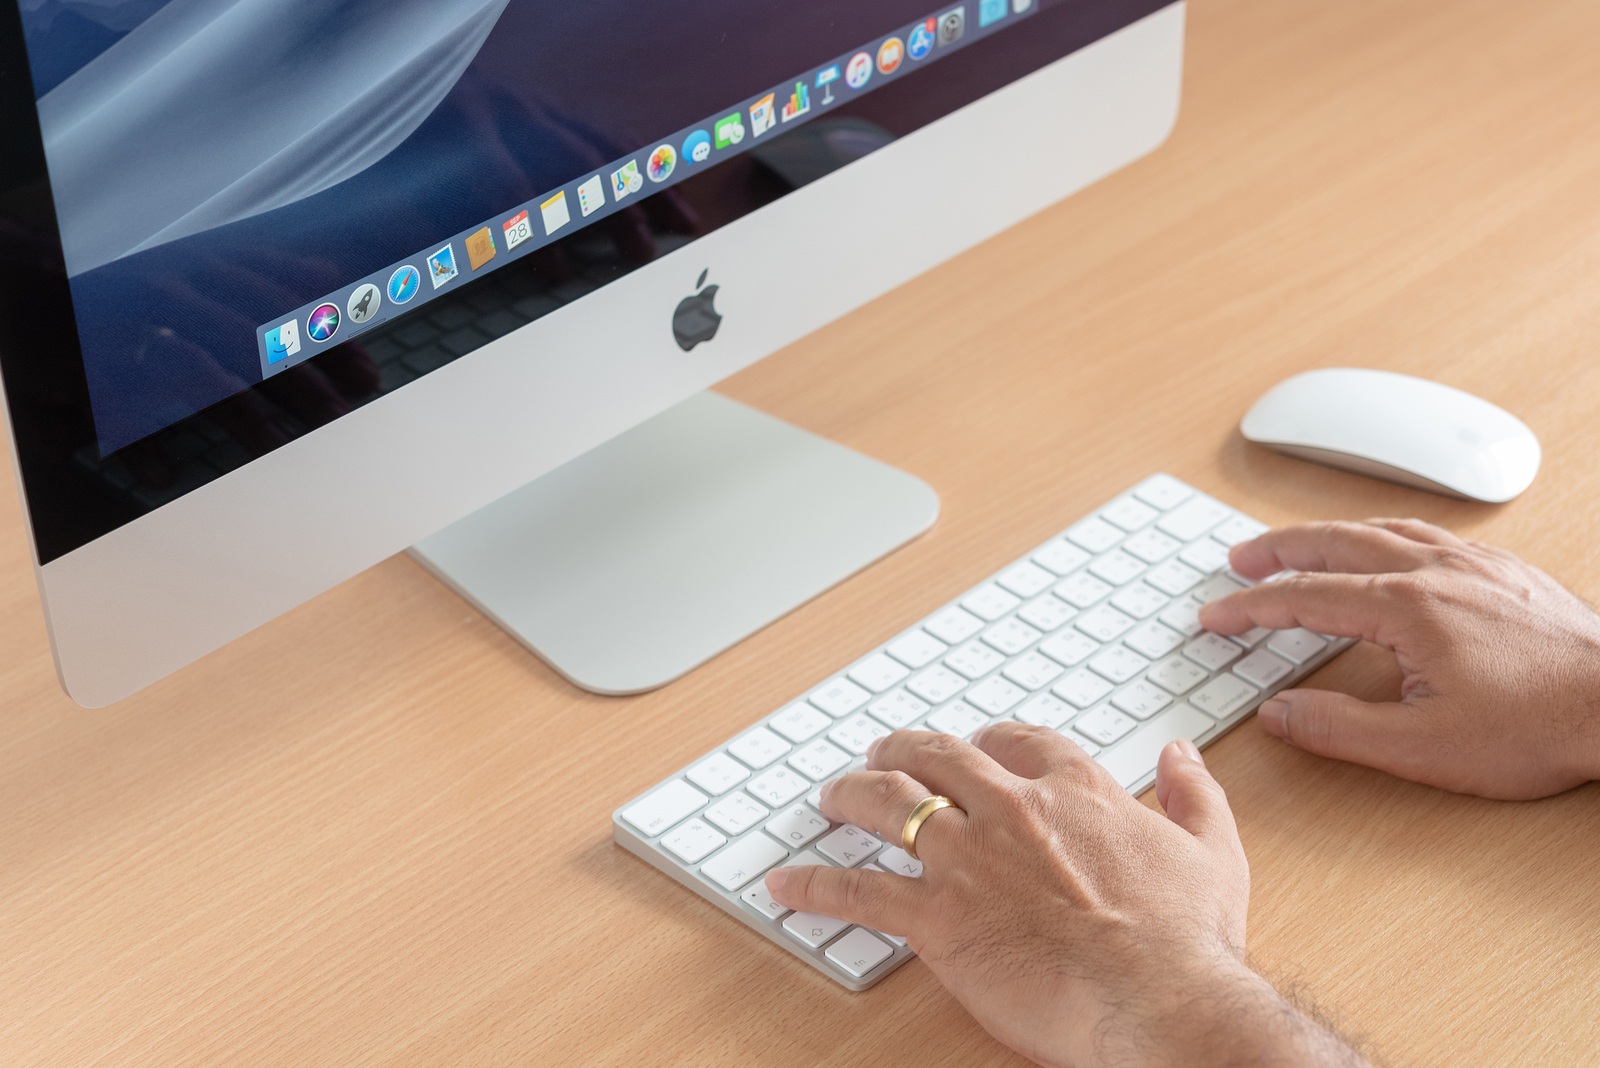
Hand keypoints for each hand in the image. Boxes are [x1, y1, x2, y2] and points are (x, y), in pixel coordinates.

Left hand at [765, 726, 1363, 1066]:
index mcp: (1073, 792)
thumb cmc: (1187, 939)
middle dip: (904, 750)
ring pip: (888, 805)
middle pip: (939, 757)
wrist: (1158, 998)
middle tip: (883, 753)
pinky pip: (857, 889)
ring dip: (850, 794)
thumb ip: (1194, 795)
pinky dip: (814, 883)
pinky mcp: (937, 916)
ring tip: (830, 795)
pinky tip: (787, 882)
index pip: (1019, 743)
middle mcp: (1011, 810)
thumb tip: (1180, 755)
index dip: (991, 740)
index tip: (979, 745)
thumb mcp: (1212, 851)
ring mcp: (968, 859)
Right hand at [1200, 519, 1599, 798]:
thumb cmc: (1537, 728)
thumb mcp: (1423, 748)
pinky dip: (1383, 532)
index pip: (1305, 597)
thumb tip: (1278, 712)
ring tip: (1298, 544)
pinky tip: (1385, 544)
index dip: (1251, 607)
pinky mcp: (1504, 572)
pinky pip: (1426, 533)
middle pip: (1334, 543)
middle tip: (1238, 560)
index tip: (1216, 617)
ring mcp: (1473, 565)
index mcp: (1406, 608)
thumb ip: (1338, 727)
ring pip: (1382, 529)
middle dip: (1277, 550)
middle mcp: (1436, 572)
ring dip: (1328, 534)